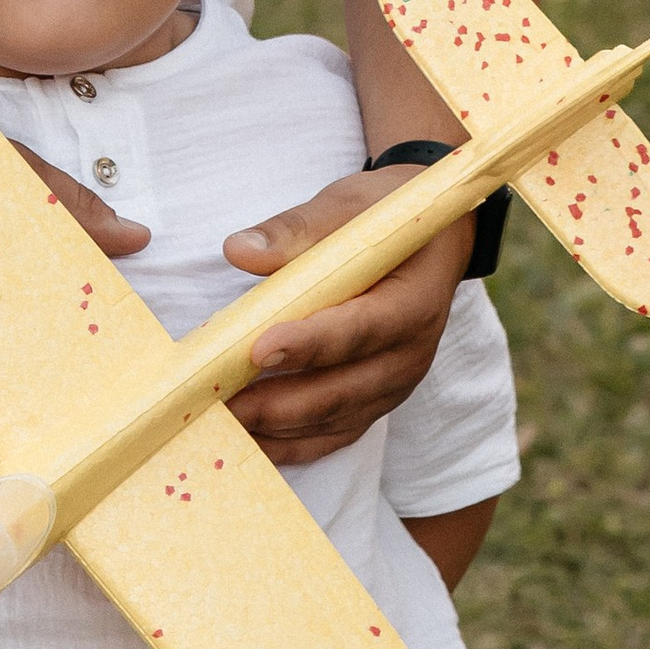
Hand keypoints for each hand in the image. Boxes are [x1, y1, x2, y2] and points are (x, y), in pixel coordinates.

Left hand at [221, 176, 468, 466]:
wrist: (431, 242)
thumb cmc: (387, 218)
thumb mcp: (350, 206)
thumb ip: (297, 230)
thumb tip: (239, 251)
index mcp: (412, 301)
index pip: (360, 330)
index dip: (310, 343)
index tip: (258, 349)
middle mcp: (409, 354)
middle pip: (341, 390)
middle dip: (277, 402)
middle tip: (217, 403)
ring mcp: (394, 386)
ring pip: (333, 420)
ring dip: (276, 428)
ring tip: (220, 423)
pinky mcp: (376, 402)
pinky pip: (334, 434)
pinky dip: (291, 443)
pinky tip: (249, 440)